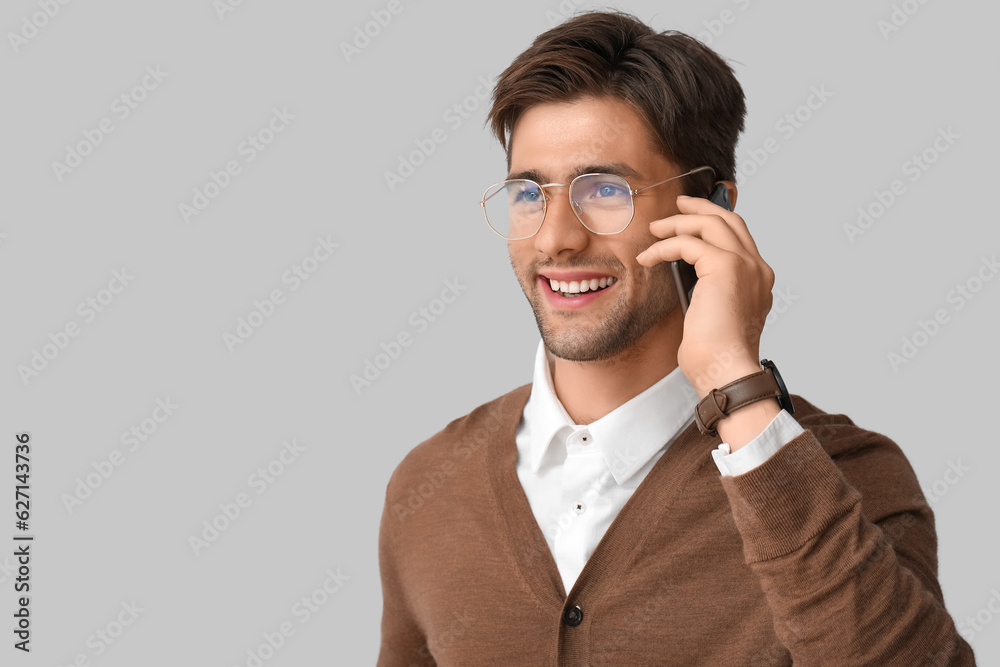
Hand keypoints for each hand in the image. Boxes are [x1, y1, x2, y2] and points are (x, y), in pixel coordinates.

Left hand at [636, 194, 774, 398]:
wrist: (725, 371)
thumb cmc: (716, 356)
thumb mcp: (714, 316)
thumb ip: (709, 292)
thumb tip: (686, 278)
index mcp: (758, 279)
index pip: (738, 237)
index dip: (714, 222)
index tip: (691, 219)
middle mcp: (757, 268)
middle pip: (729, 220)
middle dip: (700, 208)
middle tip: (676, 205)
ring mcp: (745, 265)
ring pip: (710, 224)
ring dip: (678, 223)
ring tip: (654, 229)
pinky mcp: (725, 267)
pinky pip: (688, 243)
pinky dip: (664, 247)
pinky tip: (647, 258)